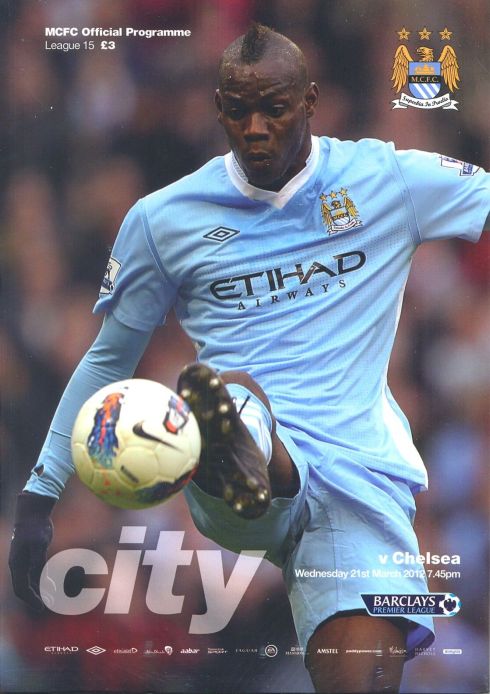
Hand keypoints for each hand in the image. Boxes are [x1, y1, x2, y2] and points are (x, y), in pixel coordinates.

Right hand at [9, 492, 55, 610]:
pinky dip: (43, 580)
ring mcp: (26, 561)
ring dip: (39, 591)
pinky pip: (37, 573)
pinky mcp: (34, 556)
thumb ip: (37, 559)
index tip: (41, 607)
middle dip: (33, 598)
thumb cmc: (35, 528)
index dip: (30, 599)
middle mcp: (20, 565)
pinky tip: (52, 584)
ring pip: (31, 581)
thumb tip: (38, 575)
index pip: (21, 588)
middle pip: (24, 588)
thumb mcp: (38, 544)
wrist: (34, 514)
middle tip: (45, 606)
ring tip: (50, 599)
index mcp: (17, 564)